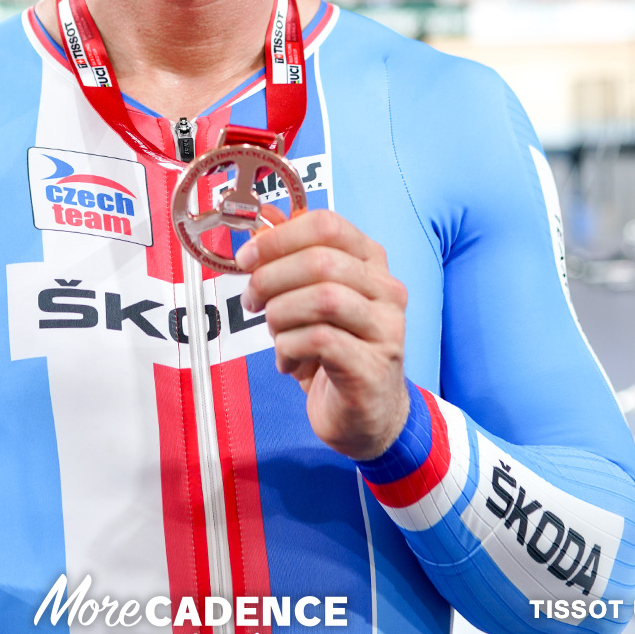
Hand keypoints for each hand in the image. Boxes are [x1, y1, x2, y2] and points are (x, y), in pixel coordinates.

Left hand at [234, 209, 409, 461]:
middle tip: (251, 300)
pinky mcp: (373, 366)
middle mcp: (386, 290)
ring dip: (281, 314)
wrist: (368, 415)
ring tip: (274, 332)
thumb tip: (265, 219)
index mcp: (371, 262)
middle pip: (321, 261)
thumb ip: (290, 256)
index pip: (327, 225)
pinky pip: (321, 340)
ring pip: (323, 298)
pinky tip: (288, 360)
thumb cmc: (337, 353)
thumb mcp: (308, 298)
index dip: (279, 237)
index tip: (248, 257)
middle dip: (271, 278)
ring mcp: (386, 329)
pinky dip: (289, 347)